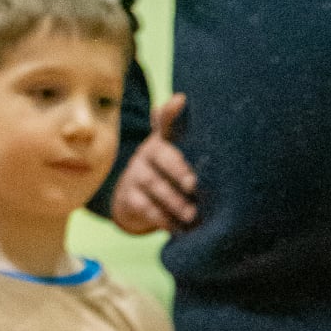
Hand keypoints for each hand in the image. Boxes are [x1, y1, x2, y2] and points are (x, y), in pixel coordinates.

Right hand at [110, 93, 196, 234]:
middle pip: (162, 155)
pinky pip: (146, 208)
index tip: (181, 101)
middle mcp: (150, 152)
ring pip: (154, 184)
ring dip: (175, 201)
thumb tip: (199, 119)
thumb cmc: (170, 176)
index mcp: (165, 140)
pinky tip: (179, 229)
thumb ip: (192, 147)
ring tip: (192, 215)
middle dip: (178, 169)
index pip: (165, 121)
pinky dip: (163, 220)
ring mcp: (138, 174)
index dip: (171, 111)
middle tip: (194, 185)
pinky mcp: (131, 197)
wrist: (137, 199)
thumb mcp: (180, 158)